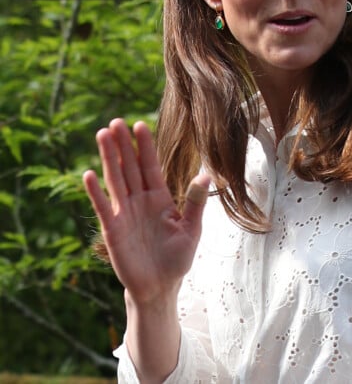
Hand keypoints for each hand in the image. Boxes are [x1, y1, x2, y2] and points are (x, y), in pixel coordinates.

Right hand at [83, 118, 208, 304]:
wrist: (160, 287)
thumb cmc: (178, 258)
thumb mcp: (192, 229)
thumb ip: (196, 202)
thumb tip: (206, 174)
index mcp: (160, 198)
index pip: (151, 166)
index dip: (145, 146)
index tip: (140, 124)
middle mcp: (140, 200)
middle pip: (130, 167)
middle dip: (124, 145)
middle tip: (116, 121)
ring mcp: (125, 213)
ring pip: (115, 180)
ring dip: (108, 159)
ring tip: (102, 135)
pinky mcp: (113, 229)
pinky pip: (104, 207)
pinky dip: (96, 192)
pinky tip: (89, 174)